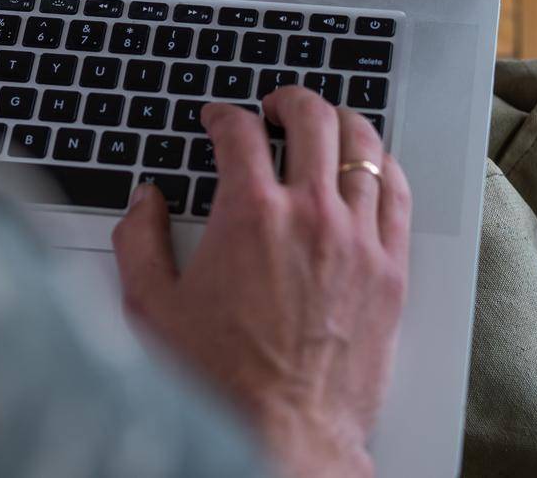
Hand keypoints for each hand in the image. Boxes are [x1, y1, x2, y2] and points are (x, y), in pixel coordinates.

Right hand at [112, 86, 410, 477]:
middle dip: (287, 100)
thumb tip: (145, 202)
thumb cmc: (221, 382)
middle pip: (310, 118)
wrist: (284, 436)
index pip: (239, 132)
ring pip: (362, 146)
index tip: (218, 120)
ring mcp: (357, 239)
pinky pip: (397, 194)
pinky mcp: (390, 270)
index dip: (223, 115)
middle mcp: (309, 214)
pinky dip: (383, 166)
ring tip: (325, 124)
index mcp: (249, 214)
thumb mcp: (152, 308)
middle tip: (273, 107)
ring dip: (339, 123)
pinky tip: (370, 167)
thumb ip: (139, 241)